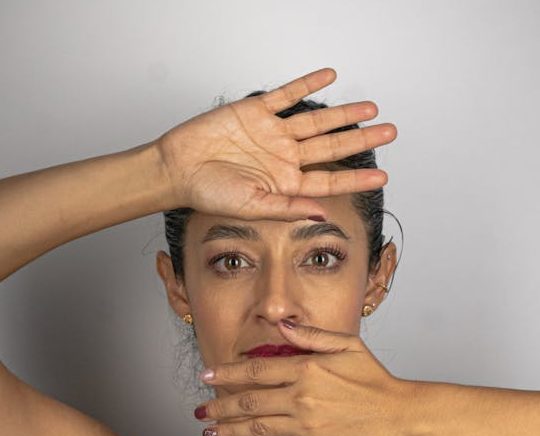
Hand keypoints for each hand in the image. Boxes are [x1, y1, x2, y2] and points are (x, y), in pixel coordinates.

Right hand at [157, 67, 396, 221]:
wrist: (177, 168)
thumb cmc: (209, 193)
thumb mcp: (251, 207)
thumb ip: (288, 208)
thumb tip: (321, 213)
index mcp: (286, 183)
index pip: (329, 180)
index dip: (356, 177)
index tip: (382, 176)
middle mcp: (284, 158)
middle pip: (331, 146)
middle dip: (361, 139)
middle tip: (390, 131)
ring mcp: (272, 134)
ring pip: (316, 120)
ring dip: (343, 113)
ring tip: (370, 108)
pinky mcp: (256, 112)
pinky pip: (286, 95)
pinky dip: (307, 84)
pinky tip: (329, 76)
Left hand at [193, 319, 414, 435]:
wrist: (400, 415)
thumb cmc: (375, 378)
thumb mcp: (347, 345)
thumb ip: (311, 335)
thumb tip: (283, 324)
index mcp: (307, 370)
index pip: (256, 371)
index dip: (228, 373)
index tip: (208, 374)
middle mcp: (301, 399)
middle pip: (249, 402)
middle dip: (219, 406)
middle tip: (199, 409)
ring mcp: (306, 427)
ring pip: (256, 429)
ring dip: (228, 430)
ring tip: (208, 430)